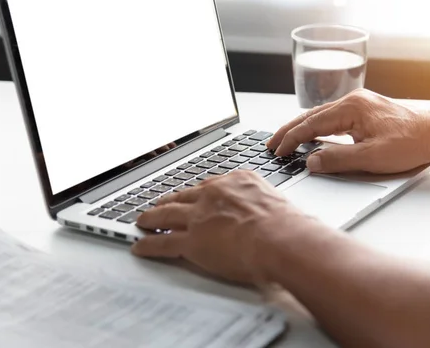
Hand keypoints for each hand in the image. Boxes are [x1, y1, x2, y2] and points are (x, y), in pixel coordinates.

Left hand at [132, 170, 318, 283]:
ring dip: (151, 219)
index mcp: (236, 182)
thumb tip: (269, 218)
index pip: (209, 187)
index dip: (197, 194)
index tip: (192, 196)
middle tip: (159, 205)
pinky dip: (148, 245)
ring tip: (143, 222)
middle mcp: (213, 195)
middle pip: (183, 197)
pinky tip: (141, 246)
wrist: (281, 239)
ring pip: (166, 215)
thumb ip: (263, 206)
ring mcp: (199, 217)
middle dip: (169, 202)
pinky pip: (163, 243)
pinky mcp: (191, 241)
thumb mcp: (276, 202)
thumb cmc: (288, 226)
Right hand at [267, 89, 429, 173]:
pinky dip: (316, 128)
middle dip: (288, 131)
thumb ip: (336, 159)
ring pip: (320, 116)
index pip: (310, 124)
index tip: (278, 151)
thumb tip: (310, 162)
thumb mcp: (371, 157)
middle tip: (271, 144)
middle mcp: (352, 101)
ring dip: (301, 128)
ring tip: (284, 140)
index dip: (291, 139)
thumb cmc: (411, 143)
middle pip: (310, 116)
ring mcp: (358, 105)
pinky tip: (310, 135)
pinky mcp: (363, 112)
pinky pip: (332, 118)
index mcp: (351, 107)